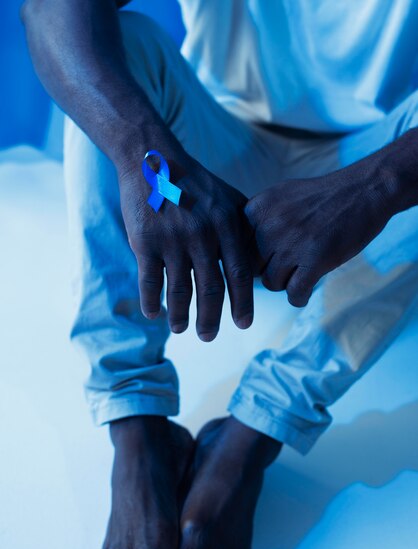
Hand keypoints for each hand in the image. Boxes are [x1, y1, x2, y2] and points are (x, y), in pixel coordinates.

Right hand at [118, 147, 253, 340]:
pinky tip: (154, 314)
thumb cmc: (197, 184)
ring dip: (180, 315)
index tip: (243, 324)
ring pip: (180, 289)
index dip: (243, 302)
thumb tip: (261, 260)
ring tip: (181, 329)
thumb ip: (245, 227)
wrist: (154, 160)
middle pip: (211, 288)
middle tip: (209, 337)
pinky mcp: (145, 241)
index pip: (240, 274)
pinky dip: (151, 301)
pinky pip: (150, 280)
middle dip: (211, 318)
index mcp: (226, 226)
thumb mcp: (229, 199)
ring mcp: (172, 239)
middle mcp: (202, 235)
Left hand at [245, 162, 393, 305]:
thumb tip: (237, 251)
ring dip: (284, 283)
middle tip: (286, 267)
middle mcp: (269, 226)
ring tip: (299, 274)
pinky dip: (298, 297)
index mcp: (257, 209)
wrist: (362, 191)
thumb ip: (258, 220)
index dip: (251, 257)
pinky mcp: (314, 260)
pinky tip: (304, 292)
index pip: (237, 248)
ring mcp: (291, 244)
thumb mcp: (280, 196)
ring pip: (271, 283)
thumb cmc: (321, 196)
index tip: (265, 258)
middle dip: (267, 270)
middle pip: (253, 267)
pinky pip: (294, 293)